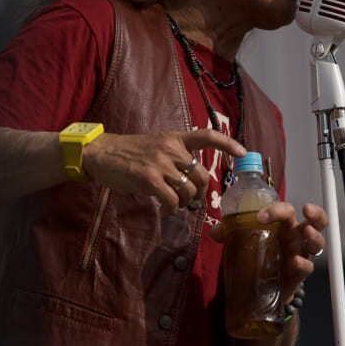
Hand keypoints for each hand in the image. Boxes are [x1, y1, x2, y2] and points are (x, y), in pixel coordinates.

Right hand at [82, 129, 245, 215]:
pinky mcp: (149, 178)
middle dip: (201, 193)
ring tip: (173, 204)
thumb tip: (191, 178)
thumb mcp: (155, 145)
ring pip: (188, 191)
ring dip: (184, 203)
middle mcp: (170, 148)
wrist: (101, 153)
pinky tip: (164, 209)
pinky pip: (171, 200)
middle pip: (202, 175)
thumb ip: (174, 156)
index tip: (244, 153)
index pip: (208, 136)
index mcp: (174, 138)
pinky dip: (171, 209)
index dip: (228, 144)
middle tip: (193, 200)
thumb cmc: (128, 153)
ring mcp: (160, 163)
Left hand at [211, 201, 327, 303]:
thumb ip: (230, 233)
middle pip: (315, 220)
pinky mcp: (298, 274)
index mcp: (283, 225)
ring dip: (315, 236)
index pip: (287, 210)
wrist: (260, 287)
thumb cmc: (258, 254)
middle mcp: (295, 237)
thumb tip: (215, 231)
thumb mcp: (243, 241)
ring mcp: (300, 254)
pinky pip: (307, 267)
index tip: (260, 216)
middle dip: (316, 212)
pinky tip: (296, 261)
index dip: (276, 209)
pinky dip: (303, 263)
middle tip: (306, 208)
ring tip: (307, 232)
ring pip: (317, 242)